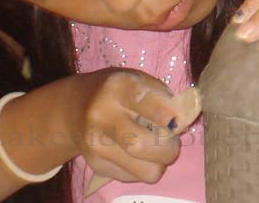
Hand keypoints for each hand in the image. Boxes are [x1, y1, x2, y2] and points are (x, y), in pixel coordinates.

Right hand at [69, 68, 198, 184]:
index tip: (178, 121)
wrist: (75, 107)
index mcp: (118, 86)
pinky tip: (137, 151)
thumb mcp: (138, 79)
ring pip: (145, 170)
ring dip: (160, 162)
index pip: (144, 102)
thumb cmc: (118, 91)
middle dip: (169, 147)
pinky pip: (136, 178)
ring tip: (156, 146)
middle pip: (142, 145)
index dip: (166, 114)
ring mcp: (97, 144)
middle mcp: (103, 115)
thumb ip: (162, 96)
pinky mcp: (97, 166)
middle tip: (171, 139)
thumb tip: (182, 122)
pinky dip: (144, 166)